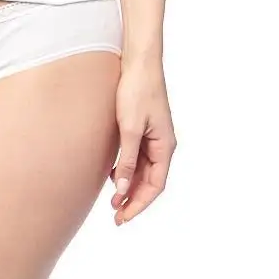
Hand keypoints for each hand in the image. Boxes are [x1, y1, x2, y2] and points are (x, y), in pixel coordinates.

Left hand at [109, 58, 175, 224]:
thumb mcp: (129, 128)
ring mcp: (154, 136)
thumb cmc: (136, 91)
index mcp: (165, 146)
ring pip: (145, 170)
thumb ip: (128, 161)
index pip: (155, 186)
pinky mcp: (144, 127)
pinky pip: (139, 157)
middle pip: (151, 181)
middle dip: (134, 199)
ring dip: (130, 186)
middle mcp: (163, 144)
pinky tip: (113, 175)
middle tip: (115, 216)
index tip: (122, 217)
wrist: (138, 61)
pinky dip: (128, 169)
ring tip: (113, 201)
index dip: (139, 204)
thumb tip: (122, 191)